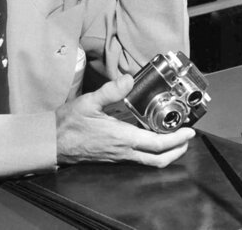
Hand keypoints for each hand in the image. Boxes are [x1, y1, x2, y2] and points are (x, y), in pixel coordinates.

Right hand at [55, 74, 194, 167]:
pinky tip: (149, 139)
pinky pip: (138, 159)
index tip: (189, 132)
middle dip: (177, 151)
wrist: (52, 142)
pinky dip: (151, 152)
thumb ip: (110, 90)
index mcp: (121, 138)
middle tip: (186, 139)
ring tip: (173, 140)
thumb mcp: (88, 102)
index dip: (177, 140)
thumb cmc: (68, 124)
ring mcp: (118, 157)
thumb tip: (129, 79)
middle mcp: (123, 151)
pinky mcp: (113, 158)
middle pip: (158, 160)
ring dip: (165, 153)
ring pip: (149, 162)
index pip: (157, 144)